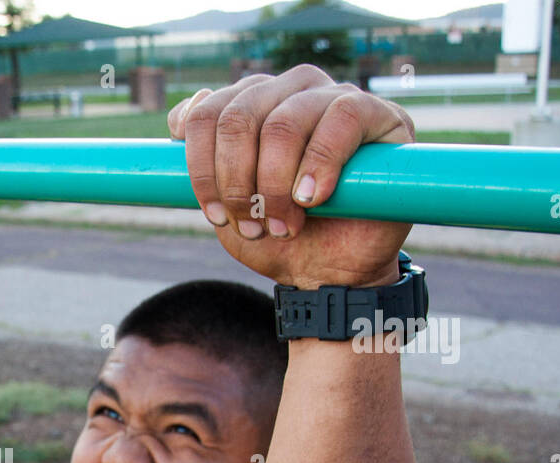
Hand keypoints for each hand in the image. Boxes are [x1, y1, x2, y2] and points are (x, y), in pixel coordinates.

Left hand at [169, 65, 414, 290]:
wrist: (327, 274)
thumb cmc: (277, 235)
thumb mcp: (225, 206)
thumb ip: (200, 165)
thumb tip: (181, 116)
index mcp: (251, 103)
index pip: (207, 114)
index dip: (201, 169)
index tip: (214, 216)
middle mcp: (290, 91)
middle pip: (239, 117)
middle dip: (236, 183)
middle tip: (251, 226)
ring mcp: (333, 97)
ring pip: (283, 124)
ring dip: (275, 186)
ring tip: (284, 225)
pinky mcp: (377, 115)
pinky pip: (340, 118)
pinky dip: (319, 165)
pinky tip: (313, 199)